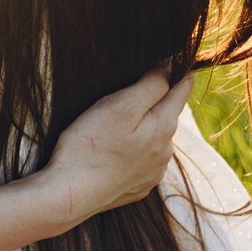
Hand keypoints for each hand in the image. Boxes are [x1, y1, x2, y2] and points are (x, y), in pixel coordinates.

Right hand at [35, 69, 191, 227]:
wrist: (70, 194)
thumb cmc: (90, 145)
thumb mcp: (119, 105)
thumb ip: (150, 85)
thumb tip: (171, 66)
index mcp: (163, 127)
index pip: (181, 90)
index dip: (180, 71)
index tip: (178, 56)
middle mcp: (165, 151)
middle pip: (168, 115)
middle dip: (159, 98)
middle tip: (141, 82)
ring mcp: (153, 172)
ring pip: (156, 139)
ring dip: (147, 126)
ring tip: (122, 118)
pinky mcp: (138, 187)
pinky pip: (144, 161)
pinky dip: (136, 150)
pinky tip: (117, 149)